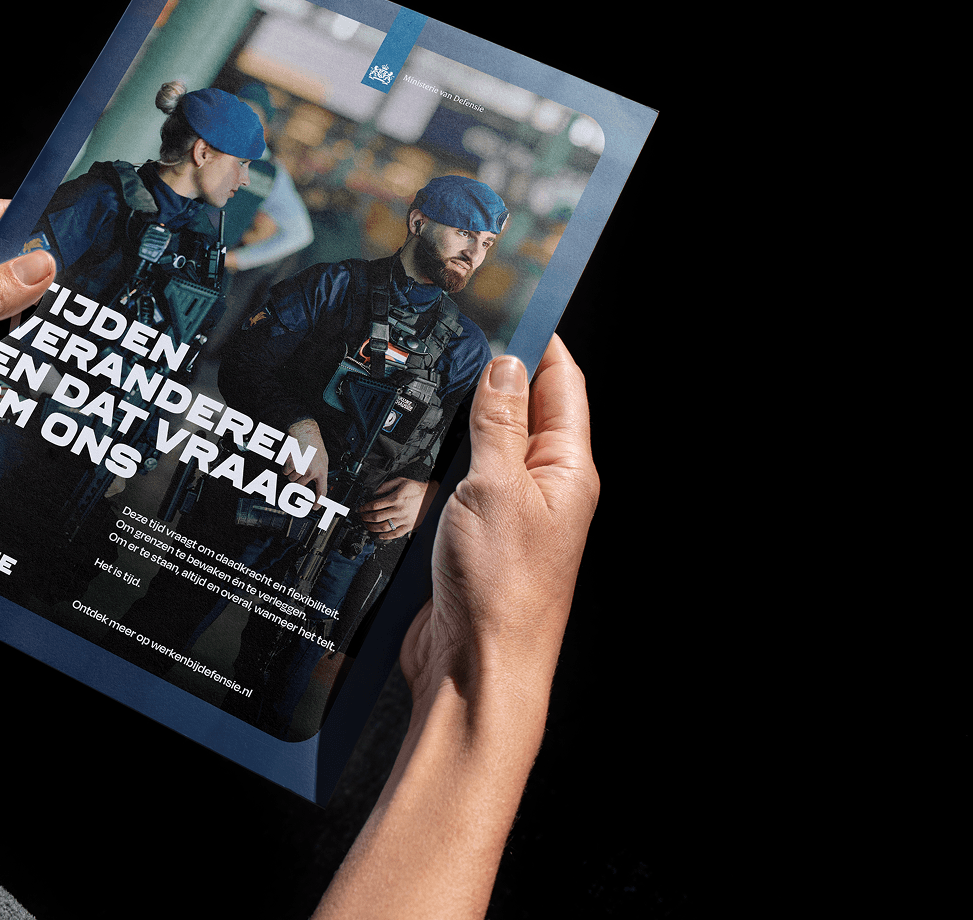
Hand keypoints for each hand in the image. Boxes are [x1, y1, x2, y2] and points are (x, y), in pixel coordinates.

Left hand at [0, 199, 56, 602]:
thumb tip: (42, 264)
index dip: (37, 226)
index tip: (85, 235)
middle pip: (7, 282)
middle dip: (45, 295)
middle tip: (94, 308)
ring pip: (3, 334)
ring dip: (30, 345)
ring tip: (75, 351)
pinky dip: (12, 383)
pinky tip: (40, 391)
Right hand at [281, 418, 328, 497]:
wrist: (305, 430)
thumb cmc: (313, 443)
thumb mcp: (322, 459)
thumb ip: (319, 472)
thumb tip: (316, 485)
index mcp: (322, 471)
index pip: (321, 492)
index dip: (318, 502)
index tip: (314, 507)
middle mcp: (312, 471)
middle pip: (299, 487)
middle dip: (297, 481)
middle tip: (299, 470)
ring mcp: (301, 468)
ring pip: (291, 479)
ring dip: (291, 472)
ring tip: (297, 460)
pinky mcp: (291, 464)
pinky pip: (285, 472)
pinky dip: (285, 466)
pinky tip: (292, 457)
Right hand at [315, 336, 595, 919]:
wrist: (474, 673)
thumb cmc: (500, 592)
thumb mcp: (495, 487)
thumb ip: (498, 423)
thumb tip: (506, 365)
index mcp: (567, 471)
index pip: (561, 385)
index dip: (539, 339)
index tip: (512, 300)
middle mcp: (543, 491)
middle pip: (520, 412)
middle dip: (489, 375)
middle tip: (451, 333)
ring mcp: (506, 517)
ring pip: (482, 449)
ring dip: (456, 422)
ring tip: (422, 384)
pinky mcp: (470, 540)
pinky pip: (456, 486)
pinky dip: (433, 464)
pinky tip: (404, 449)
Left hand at [355, 477, 427, 540]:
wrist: (432, 496)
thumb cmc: (417, 489)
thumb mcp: (401, 481)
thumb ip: (387, 485)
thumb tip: (375, 491)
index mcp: (396, 498)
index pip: (375, 505)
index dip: (365, 508)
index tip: (361, 509)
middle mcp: (399, 510)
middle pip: (377, 517)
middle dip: (366, 518)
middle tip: (362, 518)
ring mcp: (404, 519)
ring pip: (384, 527)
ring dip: (373, 528)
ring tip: (367, 526)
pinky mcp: (409, 526)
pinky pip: (396, 534)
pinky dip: (387, 536)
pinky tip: (380, 536)